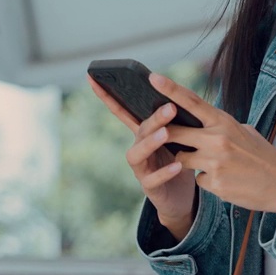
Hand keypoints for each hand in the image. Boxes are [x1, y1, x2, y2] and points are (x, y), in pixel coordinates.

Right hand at [89, 76, 197, 226]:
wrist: (181, 196)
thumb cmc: (179, 160)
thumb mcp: (179, 137)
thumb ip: (176, 120)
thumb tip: (180, 95)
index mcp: (143, 133)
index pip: (122, 112)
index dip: (107, 96)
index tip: (94, 78)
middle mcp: (138, 148)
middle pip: (139, 130)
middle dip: (153, 118)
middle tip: (170, 107)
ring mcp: (141, 168)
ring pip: (137, 154)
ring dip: (150, 143)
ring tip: (166, 134)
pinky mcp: (149, 187)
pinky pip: (153, 179)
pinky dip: (165, 172)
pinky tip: (178, 165)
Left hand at [146, 73, 275, 213]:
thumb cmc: (262, 155)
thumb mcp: (244, 131)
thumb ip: (220, 125)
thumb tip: (200, 120)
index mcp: (224, 122)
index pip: (192, 102)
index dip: (170, 89)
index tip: (153, 78)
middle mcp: (217, 140)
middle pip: (174, 133)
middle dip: (164, 135)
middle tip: (160, 135)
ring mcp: (215, 163)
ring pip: (182, 159)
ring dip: (190, 162)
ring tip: (215, 164)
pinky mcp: (215, 184)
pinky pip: (197, 179)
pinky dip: (206, 179)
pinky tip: (224, 180)